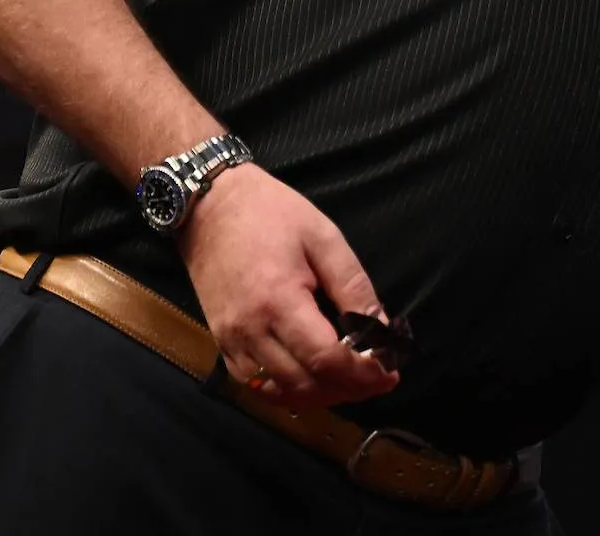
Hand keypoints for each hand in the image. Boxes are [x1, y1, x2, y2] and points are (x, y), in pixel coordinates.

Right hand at [177, 163, 401, 405]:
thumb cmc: (270, 212)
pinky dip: (284, 390)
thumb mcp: (324, 237)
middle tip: (377, 378)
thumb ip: (353, 286)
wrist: (209, 205)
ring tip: (349, 381)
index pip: (325, 358)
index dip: (362, 373)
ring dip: (318, 394)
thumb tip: (379, 329)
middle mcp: (250, 330)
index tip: (390, 372)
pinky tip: (309, 378)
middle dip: (348, 389)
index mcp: (279, 300)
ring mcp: (230, 340)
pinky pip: (252, 384)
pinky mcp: (220, 341)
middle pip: (304, 383)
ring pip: (278, 392)